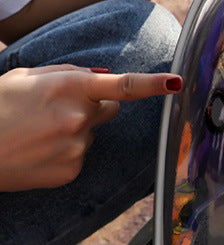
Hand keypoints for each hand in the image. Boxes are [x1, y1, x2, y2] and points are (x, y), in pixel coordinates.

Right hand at [0, 66, 181, 190]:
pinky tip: (40, 150)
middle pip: (110, 109)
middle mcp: (78, 118)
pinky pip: (81, 156)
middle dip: (94, 106)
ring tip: (38, 131)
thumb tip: (105, 78)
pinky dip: (66, 152)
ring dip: (75, 130)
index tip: (176, 82)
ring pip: (92, 133)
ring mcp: (77, 147)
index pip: (122, 86)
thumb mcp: (27, 77)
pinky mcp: (72, 170)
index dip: (153, 84)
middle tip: (57, 109)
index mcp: (68, 88)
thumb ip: (69, 74)